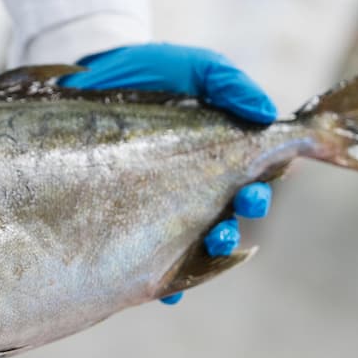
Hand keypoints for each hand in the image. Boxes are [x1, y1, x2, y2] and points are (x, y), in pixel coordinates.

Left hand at [58, 43, 275, 303]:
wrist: (91, 81)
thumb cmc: (147, 74)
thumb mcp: (192, 68)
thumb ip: (228, 82)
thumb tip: (266, 112)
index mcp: (220, 151)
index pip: (255, 175)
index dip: (264, 185)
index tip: (257, 185)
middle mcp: (198, 182)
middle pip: (233, 211)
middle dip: (244, 213)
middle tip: (243, 203)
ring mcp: (165, 205)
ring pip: (202, 241)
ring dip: (216, 247)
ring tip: (214, 240)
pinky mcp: (131, 223)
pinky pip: (154, 263)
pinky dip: (168, 282)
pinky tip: (168, 290)